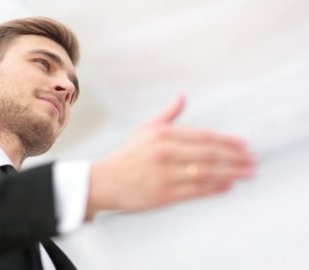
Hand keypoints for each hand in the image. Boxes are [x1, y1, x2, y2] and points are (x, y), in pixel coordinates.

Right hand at [86, 95, 255, 218]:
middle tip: (252, 161)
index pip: (204, 136)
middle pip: (210, 154)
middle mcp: (166, 152)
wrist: (104, 181)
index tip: (245, 145)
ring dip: (232, 174)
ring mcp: (165, 174)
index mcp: (163, 134)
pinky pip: (196, 191)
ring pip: (207, 173)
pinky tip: (228, 187)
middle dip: (236, 158)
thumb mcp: (145, 130)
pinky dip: (215, 189)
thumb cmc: (126, 156)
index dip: (228, 141)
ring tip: (247, 174)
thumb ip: (167, 115)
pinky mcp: (164, 194)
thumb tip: (182, 96)